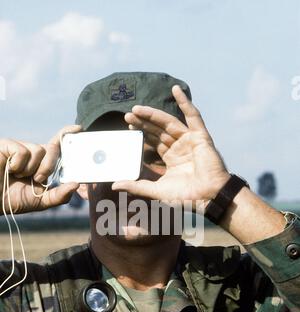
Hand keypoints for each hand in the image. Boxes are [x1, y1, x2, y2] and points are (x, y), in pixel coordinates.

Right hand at [0, 125, 80, 214]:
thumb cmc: (13, 200)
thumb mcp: (41, 201)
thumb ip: (59, 195)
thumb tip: (76, 184)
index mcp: (41, 164)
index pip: (57, 147)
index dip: (66, 135)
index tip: (78, 129)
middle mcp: (32, 154)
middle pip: (52, 148)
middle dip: (49, 165)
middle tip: (38, 179)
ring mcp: (19, 148)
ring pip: (39, 150)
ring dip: (31, 168)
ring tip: (19, 176)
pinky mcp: (6, 146)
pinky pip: (22, 150)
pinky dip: (18, 164)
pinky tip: (9, 169)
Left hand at [112, 85, 229, 209]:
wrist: (208, 198)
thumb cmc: (187, 198)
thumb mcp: (156, 191)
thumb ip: (136, 186)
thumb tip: (114, 185)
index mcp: (172, 159)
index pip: (154, 142)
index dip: (141, 133)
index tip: (128, 126)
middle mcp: (180, 148)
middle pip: (159, 130)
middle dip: (143, 123)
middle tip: (127, 116)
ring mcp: (190, 141)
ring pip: (169, 123)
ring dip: (153, 115)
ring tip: (137, 109)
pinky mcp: (201, 137)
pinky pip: (193, 116)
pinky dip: (185, 102)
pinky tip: (176, 89)